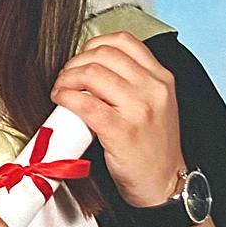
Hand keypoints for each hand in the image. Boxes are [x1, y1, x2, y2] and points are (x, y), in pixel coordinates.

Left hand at [50, 31, 185, 207]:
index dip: (94, 45)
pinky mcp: (121, 131)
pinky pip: (84, 103)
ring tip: (62, 89)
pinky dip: (65, 96)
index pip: (123, 41)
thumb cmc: (154, 147)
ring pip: (91, 74)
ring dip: (67, 78)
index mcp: (162, 79)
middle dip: (76, 62)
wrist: (164, 185)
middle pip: (103, 55)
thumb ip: (133, 81)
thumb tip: (92, 65)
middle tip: (67, 76)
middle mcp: (153, 89)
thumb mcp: (156, 104)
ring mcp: (139, 110)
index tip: (83, 57)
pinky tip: (61, 100)